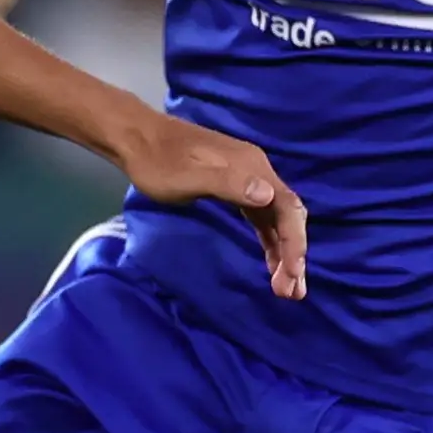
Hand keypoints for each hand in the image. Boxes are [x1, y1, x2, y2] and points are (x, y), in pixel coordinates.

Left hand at [114, 113, 307, 298]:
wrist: (137, 139)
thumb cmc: (159, 162)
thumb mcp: (188, 177)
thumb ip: (227, 185)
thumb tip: (267, 195)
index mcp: (251, 167)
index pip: (287, 207)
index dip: (294, 242)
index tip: (293, 274)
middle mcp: (256, 171)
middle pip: (286, 216)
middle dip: (292, 254)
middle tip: (291, 292)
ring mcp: (246, 178)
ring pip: (275, 219)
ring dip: (283, 252)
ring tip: (285, 287)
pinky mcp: (234, 186)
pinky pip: (260, 216)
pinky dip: (268, 240)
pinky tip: (271, 261)